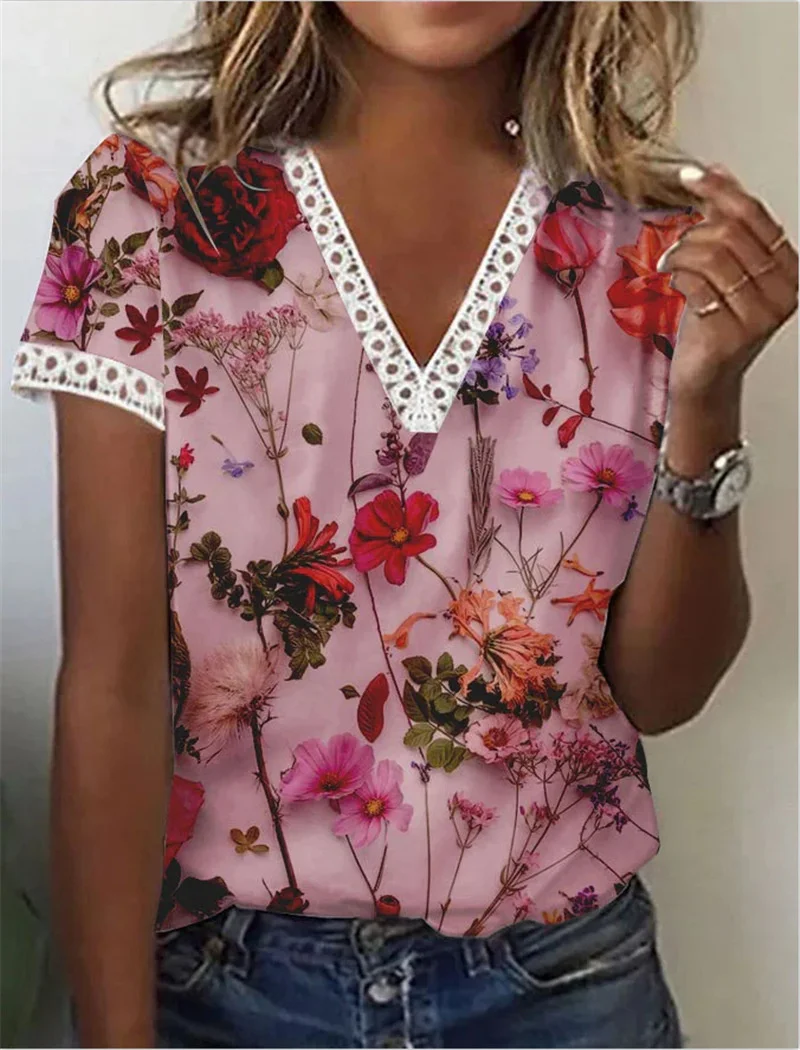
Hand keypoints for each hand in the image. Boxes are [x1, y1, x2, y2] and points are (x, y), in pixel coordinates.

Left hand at [657, 163, 797, 405]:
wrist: (706, 376)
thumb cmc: (714, 322)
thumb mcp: (724, 268)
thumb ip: (724, 221)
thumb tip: (717, 171)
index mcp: (788, 268)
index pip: (754, 215)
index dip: (719, 190)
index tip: (690, 175)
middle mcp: (783, 291)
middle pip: (731, 233)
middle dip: (693, 234)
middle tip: (676, 248)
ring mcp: (760, 315)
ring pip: (712, 256)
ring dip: (681, 255)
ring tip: (671, 267)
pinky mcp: (732, 334)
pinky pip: (698, 285)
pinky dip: (678, 277)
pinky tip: (674, 284)